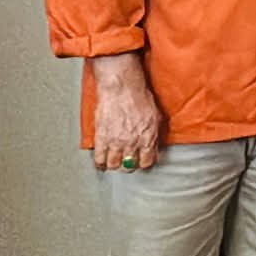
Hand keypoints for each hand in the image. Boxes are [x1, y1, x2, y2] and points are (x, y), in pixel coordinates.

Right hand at [89, 53, 164, 171]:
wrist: (122, 89)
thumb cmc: (140, 98)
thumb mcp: (156, 117)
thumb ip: (155, 134)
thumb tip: (155, 145)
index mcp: (148, 138)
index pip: (147, 162)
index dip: (144, 163)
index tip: (141, 162)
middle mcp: (133, 143)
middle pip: (130, 166)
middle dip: (129, 166)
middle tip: (126, 162)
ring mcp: (116, 142)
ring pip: (114, 165)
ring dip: (114, 165)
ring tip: (114, 162)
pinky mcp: (101, 138)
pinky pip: (99, 159)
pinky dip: (100, 163)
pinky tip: (101, 163)